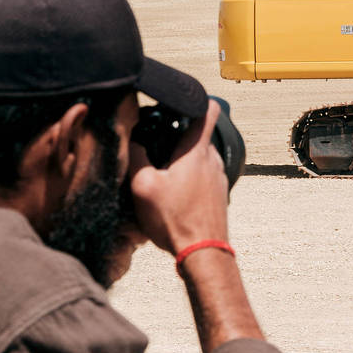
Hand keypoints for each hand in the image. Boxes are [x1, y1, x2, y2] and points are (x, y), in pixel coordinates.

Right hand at [129, 99, 231, 254]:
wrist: (203, 253)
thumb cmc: (175, 220)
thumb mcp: (143, 186)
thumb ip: (137, 157)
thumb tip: (133, 141)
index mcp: (196, 151)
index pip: (206, 110)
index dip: (194, 99)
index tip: (178, 100)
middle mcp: (212, 161)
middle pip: (198, 135)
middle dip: (178, 134)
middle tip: (156, 139)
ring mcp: (218, 179)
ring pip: (200, 157)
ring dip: (182, 159)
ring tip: (161, 170)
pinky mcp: (218, 195)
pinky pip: (202, 177)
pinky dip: (188, 178)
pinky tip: (172, 193)